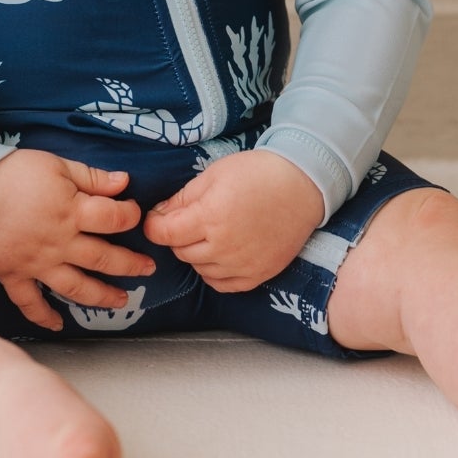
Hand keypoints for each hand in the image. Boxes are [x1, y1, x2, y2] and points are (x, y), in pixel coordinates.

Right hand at [0, 149, 155, 330]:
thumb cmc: (12, 171)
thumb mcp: (57, 164)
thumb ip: (92, 177)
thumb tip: (125, 182)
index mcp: (72, 211)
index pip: (114, 219)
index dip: (131, 216)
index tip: (135, 214)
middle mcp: (59, 243)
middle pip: (103, 259)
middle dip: (130, 265)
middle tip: (148, 270)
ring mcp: (36, 263)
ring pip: (75, 287)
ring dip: (101, 297)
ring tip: (120, 303)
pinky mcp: (12, 275)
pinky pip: (29, 303)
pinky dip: (43, 317)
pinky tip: (57, 326)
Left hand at [142, 149, 323, 292]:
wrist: (303, 186)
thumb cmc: (258, 173)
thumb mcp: (214, 174)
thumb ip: (183, 198)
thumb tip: (158, 216)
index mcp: (210, 216)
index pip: (164, 233)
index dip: (154, 225)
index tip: (157, 218)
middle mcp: (224, 247)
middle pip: (180, 251)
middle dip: (177, 235)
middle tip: (189, 219)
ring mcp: (241, 265)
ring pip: (199, 268)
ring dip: (196, 253)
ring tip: (210, 232)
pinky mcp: (257, 276)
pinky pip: (221, 284)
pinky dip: (214, 271)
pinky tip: (221, 252)